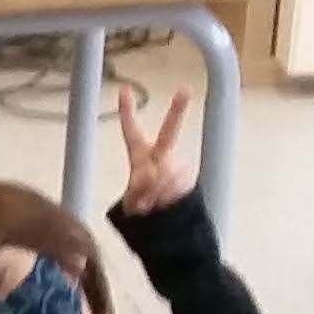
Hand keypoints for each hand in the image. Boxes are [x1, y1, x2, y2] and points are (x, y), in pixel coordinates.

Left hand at [107, 83, 198, 215]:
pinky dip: (164, 198)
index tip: (124, 90)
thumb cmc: (142, 204)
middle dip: (177, 111)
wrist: (162, 223)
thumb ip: (139, 185)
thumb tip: (155, 174)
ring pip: (166, 171)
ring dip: (154, 191)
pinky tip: (161, 204)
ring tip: (150, 203)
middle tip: (185, 91)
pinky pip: (176, 185)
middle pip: (169, 131)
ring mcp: (176, 166)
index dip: (127, 112)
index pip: (131, 131)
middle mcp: (160, 156)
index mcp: (140, 155)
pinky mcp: (189, 179)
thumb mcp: (132, 198)